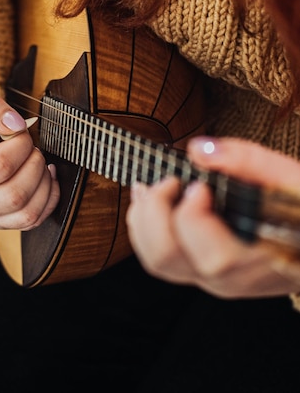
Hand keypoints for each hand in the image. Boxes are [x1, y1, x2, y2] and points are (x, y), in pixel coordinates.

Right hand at [0, 95, 59, 229]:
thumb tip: (17, 125)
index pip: (0, 166)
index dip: (20, 145)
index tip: (20, 133)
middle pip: (15, 195)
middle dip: (34, 165)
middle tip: (31, 148)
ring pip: (28, 213)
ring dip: (44, 183)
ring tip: (38, 163)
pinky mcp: (6, 223)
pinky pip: (36, 220)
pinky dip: (49, 197)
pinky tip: (44, 177)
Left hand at [126, 136, 299, 297]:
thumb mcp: (289, 178)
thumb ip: (247, 162)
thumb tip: (198, 150)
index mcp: (258, 260)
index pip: (214, 257)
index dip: (194, 218)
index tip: (199, 185)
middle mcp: (229, 277)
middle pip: (169, 258)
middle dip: (155, 212)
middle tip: (171, 180)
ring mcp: (211, 277)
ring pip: (156, 261)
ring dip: (143, 219)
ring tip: (148, 187)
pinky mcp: (200, 269)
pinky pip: (159, 256)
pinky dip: (145, 226)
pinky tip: (149, 199)